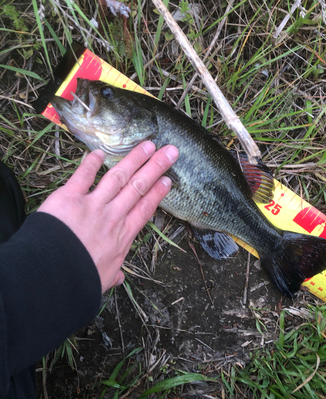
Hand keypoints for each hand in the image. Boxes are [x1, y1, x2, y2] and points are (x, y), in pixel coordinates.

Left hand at [38, 142, 178, 292]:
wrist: (52, 277)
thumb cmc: (77, 282)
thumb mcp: (101, 281)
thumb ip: (112, 274)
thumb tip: (118, 278)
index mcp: (122, 237)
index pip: (145, 209)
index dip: (158, 192)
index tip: (168, 180)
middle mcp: (112, 217)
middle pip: (139, 187)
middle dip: (156, 167)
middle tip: (170, 151)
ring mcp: (92, 205)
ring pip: (118, 177)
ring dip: (134, 159)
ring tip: (148, 144)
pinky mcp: (69, 198)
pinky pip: (82, 176)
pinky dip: (90, 163)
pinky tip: (99, 153)